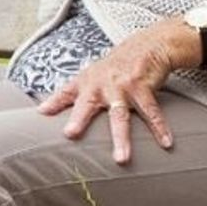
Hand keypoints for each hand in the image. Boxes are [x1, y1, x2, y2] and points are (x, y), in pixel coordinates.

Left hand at [38, 29, 176, 164]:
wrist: (145, 46)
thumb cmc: (112, 68)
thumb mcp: (88, 77)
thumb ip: (67, 95)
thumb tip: (41, 110)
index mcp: (85, 83)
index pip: (65, 93)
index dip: (53, 102)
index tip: (42, 113)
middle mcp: (100, 85)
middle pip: (88, 105)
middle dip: (79, 119)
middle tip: (70, 134)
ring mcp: (121, 87)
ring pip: (120, 116)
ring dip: (121, 138)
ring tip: (121, 159)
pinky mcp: (142, 88)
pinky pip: (151, 112)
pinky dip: (159, 128)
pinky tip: (166, 143)